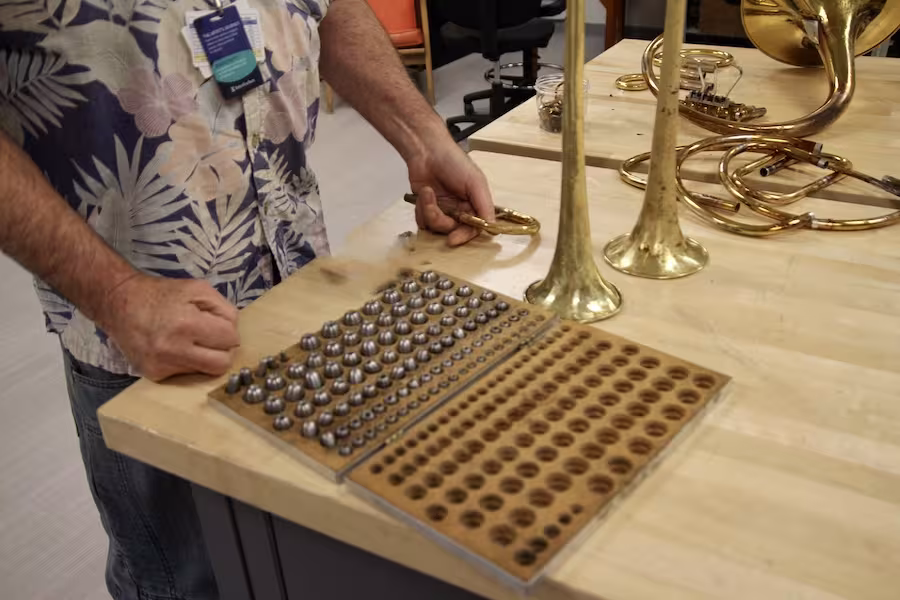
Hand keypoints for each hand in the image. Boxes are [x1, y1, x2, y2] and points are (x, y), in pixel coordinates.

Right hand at [98, 274, 240, 381]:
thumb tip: (234, 333)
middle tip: (210, 337)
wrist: (119, 303)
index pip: (230, 339)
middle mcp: (174, 349)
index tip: (216, 324)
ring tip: (191, 341)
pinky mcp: (154, 375)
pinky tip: (175, 348)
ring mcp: (162, 365)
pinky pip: (186, 375)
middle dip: (222, 350)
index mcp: (187, 324)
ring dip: (205, 357)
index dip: (228, 330)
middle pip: (222, 364)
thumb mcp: (199, 289)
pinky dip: (187, 362)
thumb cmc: (162, 294)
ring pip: (205, 372)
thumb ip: (224, 309)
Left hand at [407, 139, 494, 246]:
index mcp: (474, 205)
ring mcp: (442, 210)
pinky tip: (423, 193)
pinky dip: (421, 209)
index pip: (473, 228)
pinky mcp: (426, 208)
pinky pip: (423, 222)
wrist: (426, 150)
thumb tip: (492, 227)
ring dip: (428, 211)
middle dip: (440, 220)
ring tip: (428, 192)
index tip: (453, 239)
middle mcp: (459, 211)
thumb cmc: (454, 162)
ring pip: (435, 228)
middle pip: (452, 230)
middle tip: (433, 207)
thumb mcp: (475, 182)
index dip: (463, 235)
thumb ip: (484, 205)